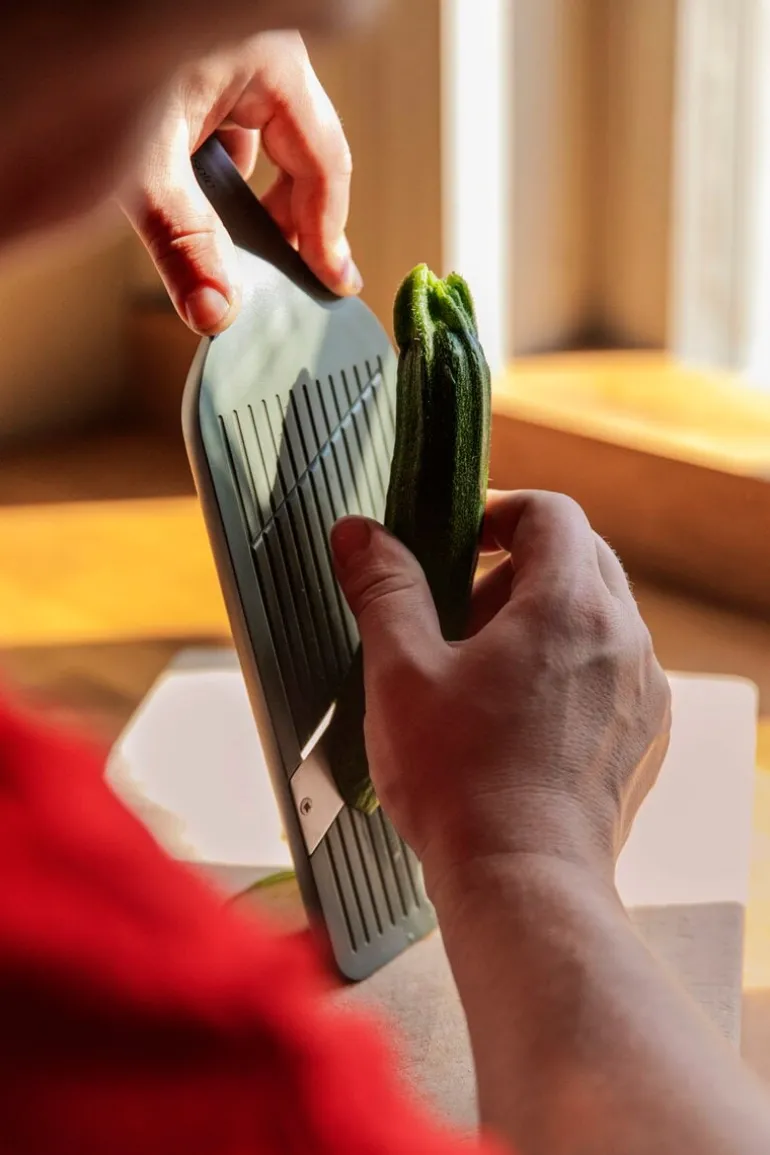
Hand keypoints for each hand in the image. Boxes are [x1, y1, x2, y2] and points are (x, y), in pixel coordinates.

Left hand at [119, 31, 360, 335]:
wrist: (55, 32)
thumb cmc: (97, 62)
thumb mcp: (146, 164)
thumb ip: (184, 240)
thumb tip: (216, 310)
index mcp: (270, 64)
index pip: (325, 162)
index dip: (328, 231)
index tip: (331, 281)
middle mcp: (261, 59)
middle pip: (304, 158)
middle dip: (289, 222)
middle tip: (283, 277)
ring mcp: (235, 64)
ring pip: (268, 150)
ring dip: (250, 203)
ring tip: (234, 250)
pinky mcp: (206, 74)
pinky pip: (235, 135)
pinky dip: (222, 179)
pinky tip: (199, 206)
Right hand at [331, 490, 670, 892]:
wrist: (522, 883)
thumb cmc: (460, 782)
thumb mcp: (401, 672)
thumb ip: (384, 589)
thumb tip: (359, 532)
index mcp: (570, 606)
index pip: (552, 512)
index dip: (500, 512)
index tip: (459, 545)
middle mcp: (624, 638)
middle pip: (579, 559)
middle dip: (515, 571)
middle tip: (459, 618)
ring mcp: (643, 689)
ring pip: (597, 615)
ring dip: (542, 621)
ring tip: (484, 676)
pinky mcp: (644, 734)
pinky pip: (611, 669)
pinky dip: (570, 668)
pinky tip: (520, 718)